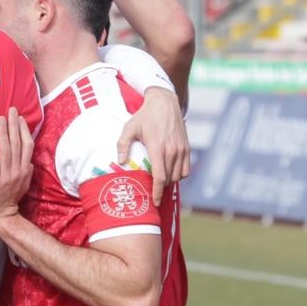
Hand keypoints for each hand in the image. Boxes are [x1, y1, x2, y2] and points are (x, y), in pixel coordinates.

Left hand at [0, 109, 33, 225]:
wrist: (3, 214)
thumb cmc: (13, 198)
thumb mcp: (25, 183)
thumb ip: (27, 170)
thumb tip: (29, 160)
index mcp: (26, 168)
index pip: (27, 145)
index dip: (24, 130)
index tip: (20, 117)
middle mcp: (18, 169)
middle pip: (17, 143)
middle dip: (14, 125)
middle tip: (11, 110)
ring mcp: (7, 175)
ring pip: (6, 150)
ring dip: (3, 133)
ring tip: (1, 119)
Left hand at [119, 87, 189, 204]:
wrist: (164, 103)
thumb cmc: (144, 116)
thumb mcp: (129, 128)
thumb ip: (122, 145)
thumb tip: (120, 162)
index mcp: (158, 148)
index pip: (160, 177)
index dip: (157, 192)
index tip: (154, 202)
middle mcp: (172, 150)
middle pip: (169, 179)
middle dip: (160, 187)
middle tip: (151, 190)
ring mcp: (181, 149)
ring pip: (179, 175)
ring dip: (169, 181)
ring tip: (159, 181)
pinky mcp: (187, 147)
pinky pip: (186, 169)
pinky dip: (179, 175)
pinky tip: (169, 173)